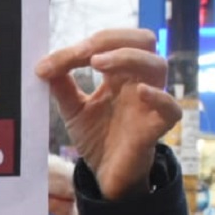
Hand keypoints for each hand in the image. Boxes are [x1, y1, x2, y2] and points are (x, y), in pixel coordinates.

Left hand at [38, 28, 179, 199]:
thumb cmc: (97, 138)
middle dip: (113, 39)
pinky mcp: (156, 127)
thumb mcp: (73, 110)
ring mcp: (150, 102)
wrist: (106, 175)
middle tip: (84, 53)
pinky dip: (159, 96)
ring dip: (128, 57)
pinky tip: (140, 91)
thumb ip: (62, 88)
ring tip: (98, 63)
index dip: (80, 48)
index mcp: (119, 73)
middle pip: (143, 40)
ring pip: (158, 64)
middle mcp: (138, 81)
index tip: (48, 65)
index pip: (109, 43)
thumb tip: (44, 66)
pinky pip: (171, 108)